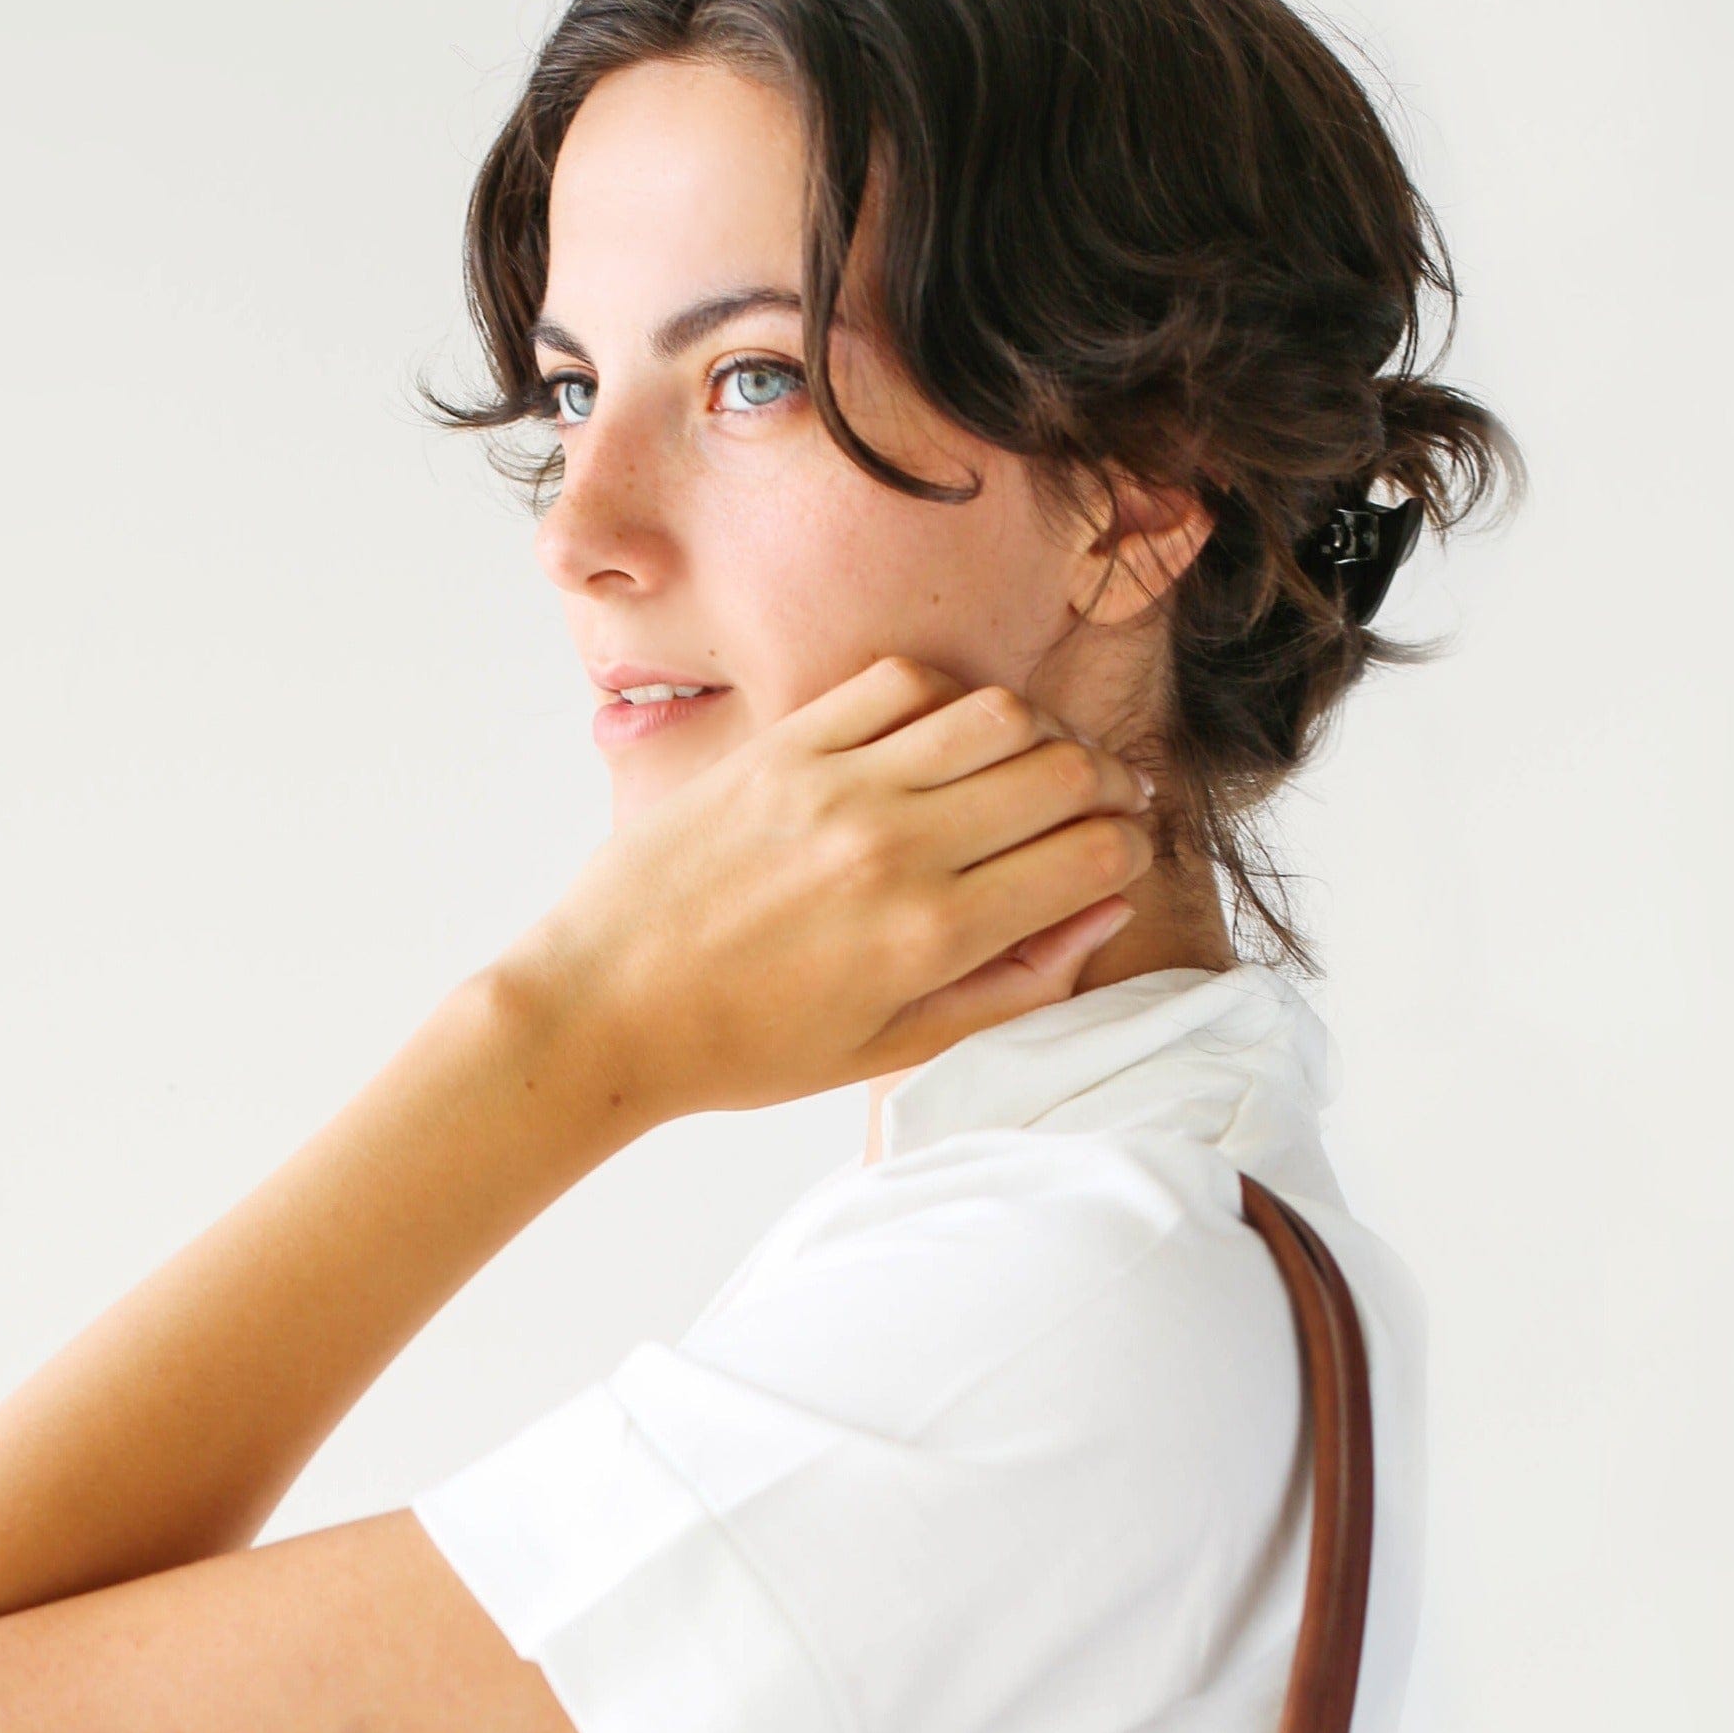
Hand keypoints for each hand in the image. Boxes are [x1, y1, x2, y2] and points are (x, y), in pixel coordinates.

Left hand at [500, 658, 1154, 1123]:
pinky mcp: (784, 745)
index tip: (1126, 854)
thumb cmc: (744, 1048)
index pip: (1087, 858)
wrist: (602, 1010)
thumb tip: (1101, 911)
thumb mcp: (891, 1047)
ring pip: (995, 715)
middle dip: (1109, 786)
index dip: (1130, 850)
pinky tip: (949, 734)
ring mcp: (835, 783)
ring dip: (1041, 736)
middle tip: (1110, 803)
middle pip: (1059, 774)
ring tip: (1041, 765)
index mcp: (928, 936)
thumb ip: (1009, 983)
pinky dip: (948, 698)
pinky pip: (901, 683)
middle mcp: (893, 847)